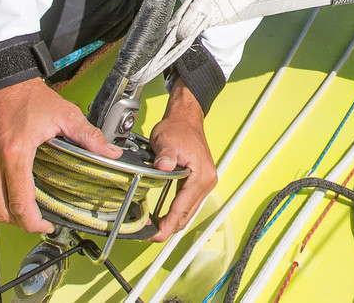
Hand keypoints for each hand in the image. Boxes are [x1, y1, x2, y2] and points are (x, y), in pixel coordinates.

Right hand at [0, 78, 121, 233]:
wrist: (2, 82)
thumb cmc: (31, 98)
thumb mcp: (65, 115)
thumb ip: (89, 137)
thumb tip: (112, 153)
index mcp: (15, 153)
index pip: (20, 203)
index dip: (34, 223)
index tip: (47, 226)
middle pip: (1, 211)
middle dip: (21, 224)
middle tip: (38, 223)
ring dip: (4, 216)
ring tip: (23, 214)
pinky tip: (6, 200)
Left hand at [148, 84, 217, 240]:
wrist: (186, 119)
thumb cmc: (178, 128)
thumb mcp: (166, 140)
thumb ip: (166, 156)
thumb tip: (163, 166)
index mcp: (200, 175)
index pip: (182, 209)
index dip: (167, 225)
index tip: (154, 234)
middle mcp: (206, 182)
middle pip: (186, 216)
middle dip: (167, 228)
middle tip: (147, 233)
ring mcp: (204, 183)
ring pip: (188, 213)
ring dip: (172, 222)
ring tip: (153, 227)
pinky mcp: (199, 183)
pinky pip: (188, 205)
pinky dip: (176, 213)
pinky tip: (163, 216)